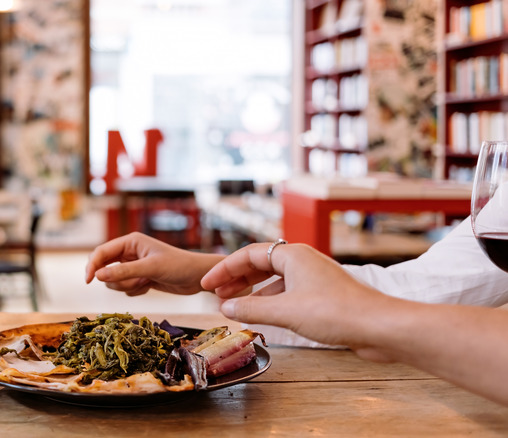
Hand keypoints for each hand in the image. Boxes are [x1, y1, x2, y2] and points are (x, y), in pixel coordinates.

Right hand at [85, 232, 224, 295]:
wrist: (197, 277)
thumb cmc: (178, 266)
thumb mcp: (150, 268)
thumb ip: (123, 272)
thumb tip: (98, 276)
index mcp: (130, 241)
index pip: (101, 252)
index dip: (92, 265)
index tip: (88, 281)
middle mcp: (129, 252)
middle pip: (104, 266)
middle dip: (114, 278)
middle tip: (129, 283)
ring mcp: (133, 266)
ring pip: (114, 280)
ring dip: (126, 286)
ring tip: (145, 283)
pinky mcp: (139, 278)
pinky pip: (125, 288)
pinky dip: (134, 290)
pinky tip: (149, 286)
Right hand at [201, 242, 392, 356]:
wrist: (378, 327)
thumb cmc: (336, 313)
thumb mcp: (285, 311)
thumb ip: (251, 309)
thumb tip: (226, 308)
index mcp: (293, 255)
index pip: (249, 254)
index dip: (224, 269)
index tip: (206, 284)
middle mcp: (303, 261)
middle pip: (260, 263)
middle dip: (236, 278)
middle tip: (216, 294)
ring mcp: (314, 278)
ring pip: (274, 279)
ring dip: (252, 291)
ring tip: (234, 306)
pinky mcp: (322, 296)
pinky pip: (287, 292)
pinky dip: (269, 301)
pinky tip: (262, 315)